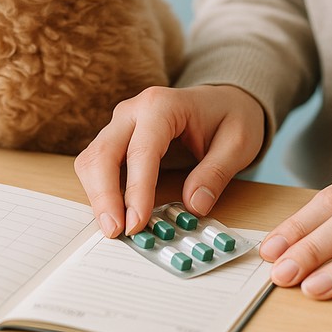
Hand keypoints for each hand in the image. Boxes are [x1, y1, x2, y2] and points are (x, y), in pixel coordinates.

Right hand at [74, 85, 264, 237]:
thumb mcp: (238, 143)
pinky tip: (114, 214)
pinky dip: (100, 191)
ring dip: (98, 196)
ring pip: (92, 159)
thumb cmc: (230, 117)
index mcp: (162, 105)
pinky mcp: (116, 138)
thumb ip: (216, 173)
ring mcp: (121, 123)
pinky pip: (97, 164)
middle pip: (103, 153)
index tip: (137, 223)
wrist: (222, 100)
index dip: (137, 190)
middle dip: (104, 196)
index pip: (141, 150)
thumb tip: (194, 206)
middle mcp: (133, 110)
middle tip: (116, 231)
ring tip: (114, 228)